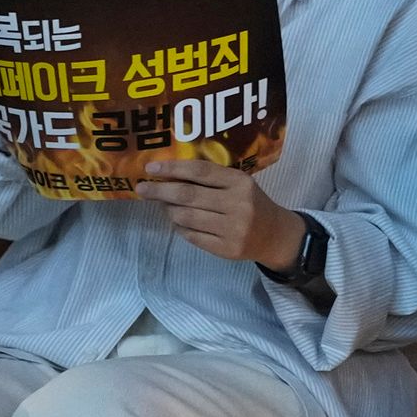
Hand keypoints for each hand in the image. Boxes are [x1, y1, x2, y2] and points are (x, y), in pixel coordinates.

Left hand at [135, 160, 299, 263]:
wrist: (275, 235)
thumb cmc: (250, 203)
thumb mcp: (238, 184)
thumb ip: (210, 178)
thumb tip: (168, 175)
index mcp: (240, 182)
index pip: (200, 171)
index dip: (172, 168)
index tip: (150, 168)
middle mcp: (237, 204)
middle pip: (188, 195)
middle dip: (160, 190)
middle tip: (142, 188)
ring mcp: (232, 229)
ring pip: (186, 217)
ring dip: (169, 210)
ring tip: (164, 205)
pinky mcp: (226, 249)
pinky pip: (191, 236)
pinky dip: (179, 227)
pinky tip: (178, 221)